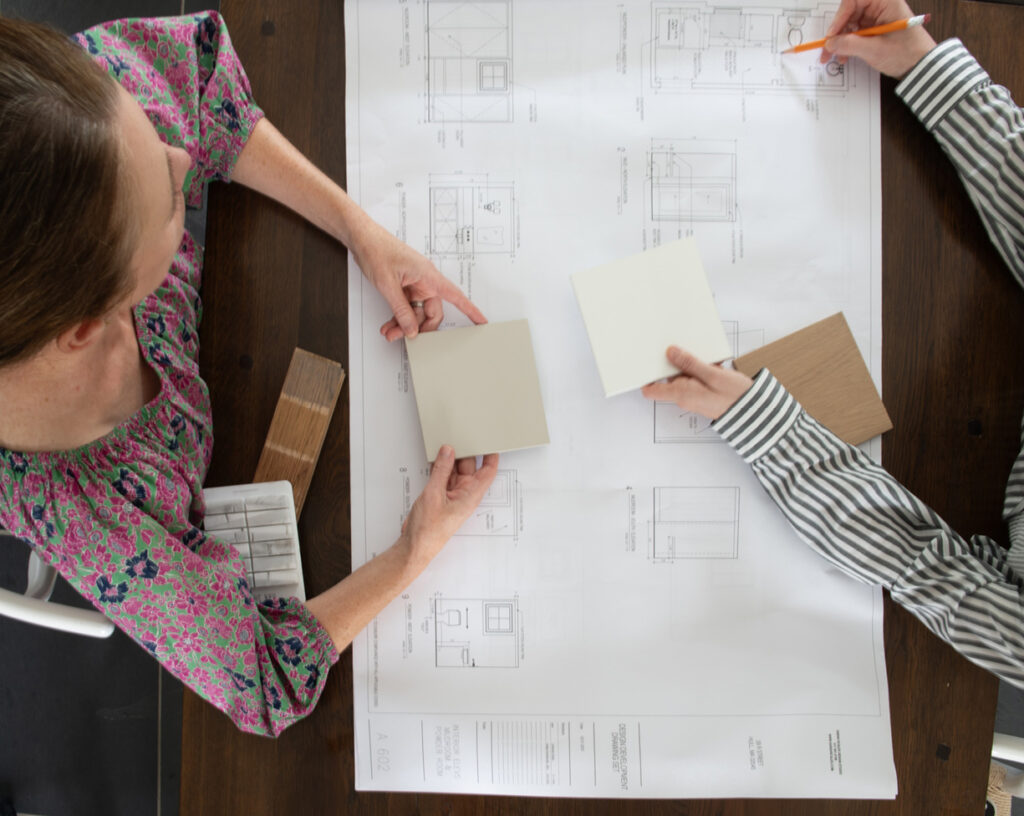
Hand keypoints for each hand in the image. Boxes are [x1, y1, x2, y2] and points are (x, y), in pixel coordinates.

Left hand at [348, 217, 485, 340]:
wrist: (362, 238)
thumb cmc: (377, 250)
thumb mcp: (388, 285)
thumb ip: (401, 309)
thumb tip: (411, 328)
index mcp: (428, 276)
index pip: (456, 296)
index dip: (470, 310)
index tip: (481, 322)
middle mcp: (424, 280)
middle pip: (432, 312)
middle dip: (419, 327)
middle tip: (405, 336)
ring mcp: (414, 284)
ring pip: (416, 312)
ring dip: (404, 323)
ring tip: (390, 332)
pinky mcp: (404, 286)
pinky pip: (406, 306)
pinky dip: (399, 316)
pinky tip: (390, 324)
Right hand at [401, 446, 499, 565]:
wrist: (415, 546)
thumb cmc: (429, 531)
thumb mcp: (434, 494)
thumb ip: (441, 470)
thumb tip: (447, 452)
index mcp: (471, 495)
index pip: (488, 471)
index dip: (491, 455)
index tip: (489, 440)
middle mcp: (464, 494)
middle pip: (470, 467)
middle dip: (465, 452)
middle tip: (459, 435)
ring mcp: (452, 495)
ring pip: (454, 471)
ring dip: (450, 460)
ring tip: (445, 443)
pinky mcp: (440, 496)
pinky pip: (443, 477)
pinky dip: (440, 468)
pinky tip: (435, 458)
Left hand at [641, 346, 753, 419]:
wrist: (755, 413)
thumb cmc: (735, 397)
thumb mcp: (712, 374)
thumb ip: (689, 363)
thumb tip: (670, 353)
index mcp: (681, 394)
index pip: (651, 390)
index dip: (647, 375)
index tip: (647, 360)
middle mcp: (684, 397)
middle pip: (668, 377)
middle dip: (673, 362)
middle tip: (683, 347)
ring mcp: (693, 396)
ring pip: (684, 376)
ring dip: (691, 364)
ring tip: (705, 356)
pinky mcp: (703, 394)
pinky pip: (696, 379)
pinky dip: (701, 369)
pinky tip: (714, 363)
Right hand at [820, 0, 935, 77]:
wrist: (921, 66)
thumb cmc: (906, 54)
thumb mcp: (875, 50)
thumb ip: (850, 45)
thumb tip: (830, 43)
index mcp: (886, 2)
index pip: (854, 0)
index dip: (840, 16)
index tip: (832, 35)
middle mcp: (881, 5)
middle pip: (850, 12)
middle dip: (837, 31)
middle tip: (827, 49)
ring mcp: (878, 16)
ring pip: (850, 23)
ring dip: (841, 40)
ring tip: (835, 57)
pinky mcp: (875, 27)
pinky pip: (855, 32)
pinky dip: (847, 43)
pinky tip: (844, 56)